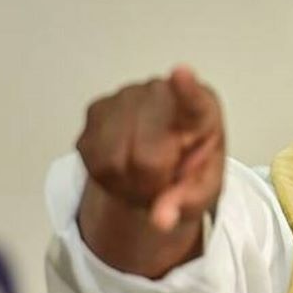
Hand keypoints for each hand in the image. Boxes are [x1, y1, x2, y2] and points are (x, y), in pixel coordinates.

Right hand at [77, 66, 224, 232]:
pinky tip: (123, 164)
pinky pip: (89, 154)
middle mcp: (163, 94)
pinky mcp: (97, 108)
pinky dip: (104, 173)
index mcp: (202, 111)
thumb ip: (186, 203)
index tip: (180, 73)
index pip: (194, 101)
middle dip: (150, 183)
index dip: (185, 89)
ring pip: (112, 159)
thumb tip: (160, 219)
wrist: (164, 162)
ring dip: (125, 180)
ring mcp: (127, 97)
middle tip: (161, 183)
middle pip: (146, 157)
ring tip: (144, 175)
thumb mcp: (203, 192)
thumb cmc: (191, 169)